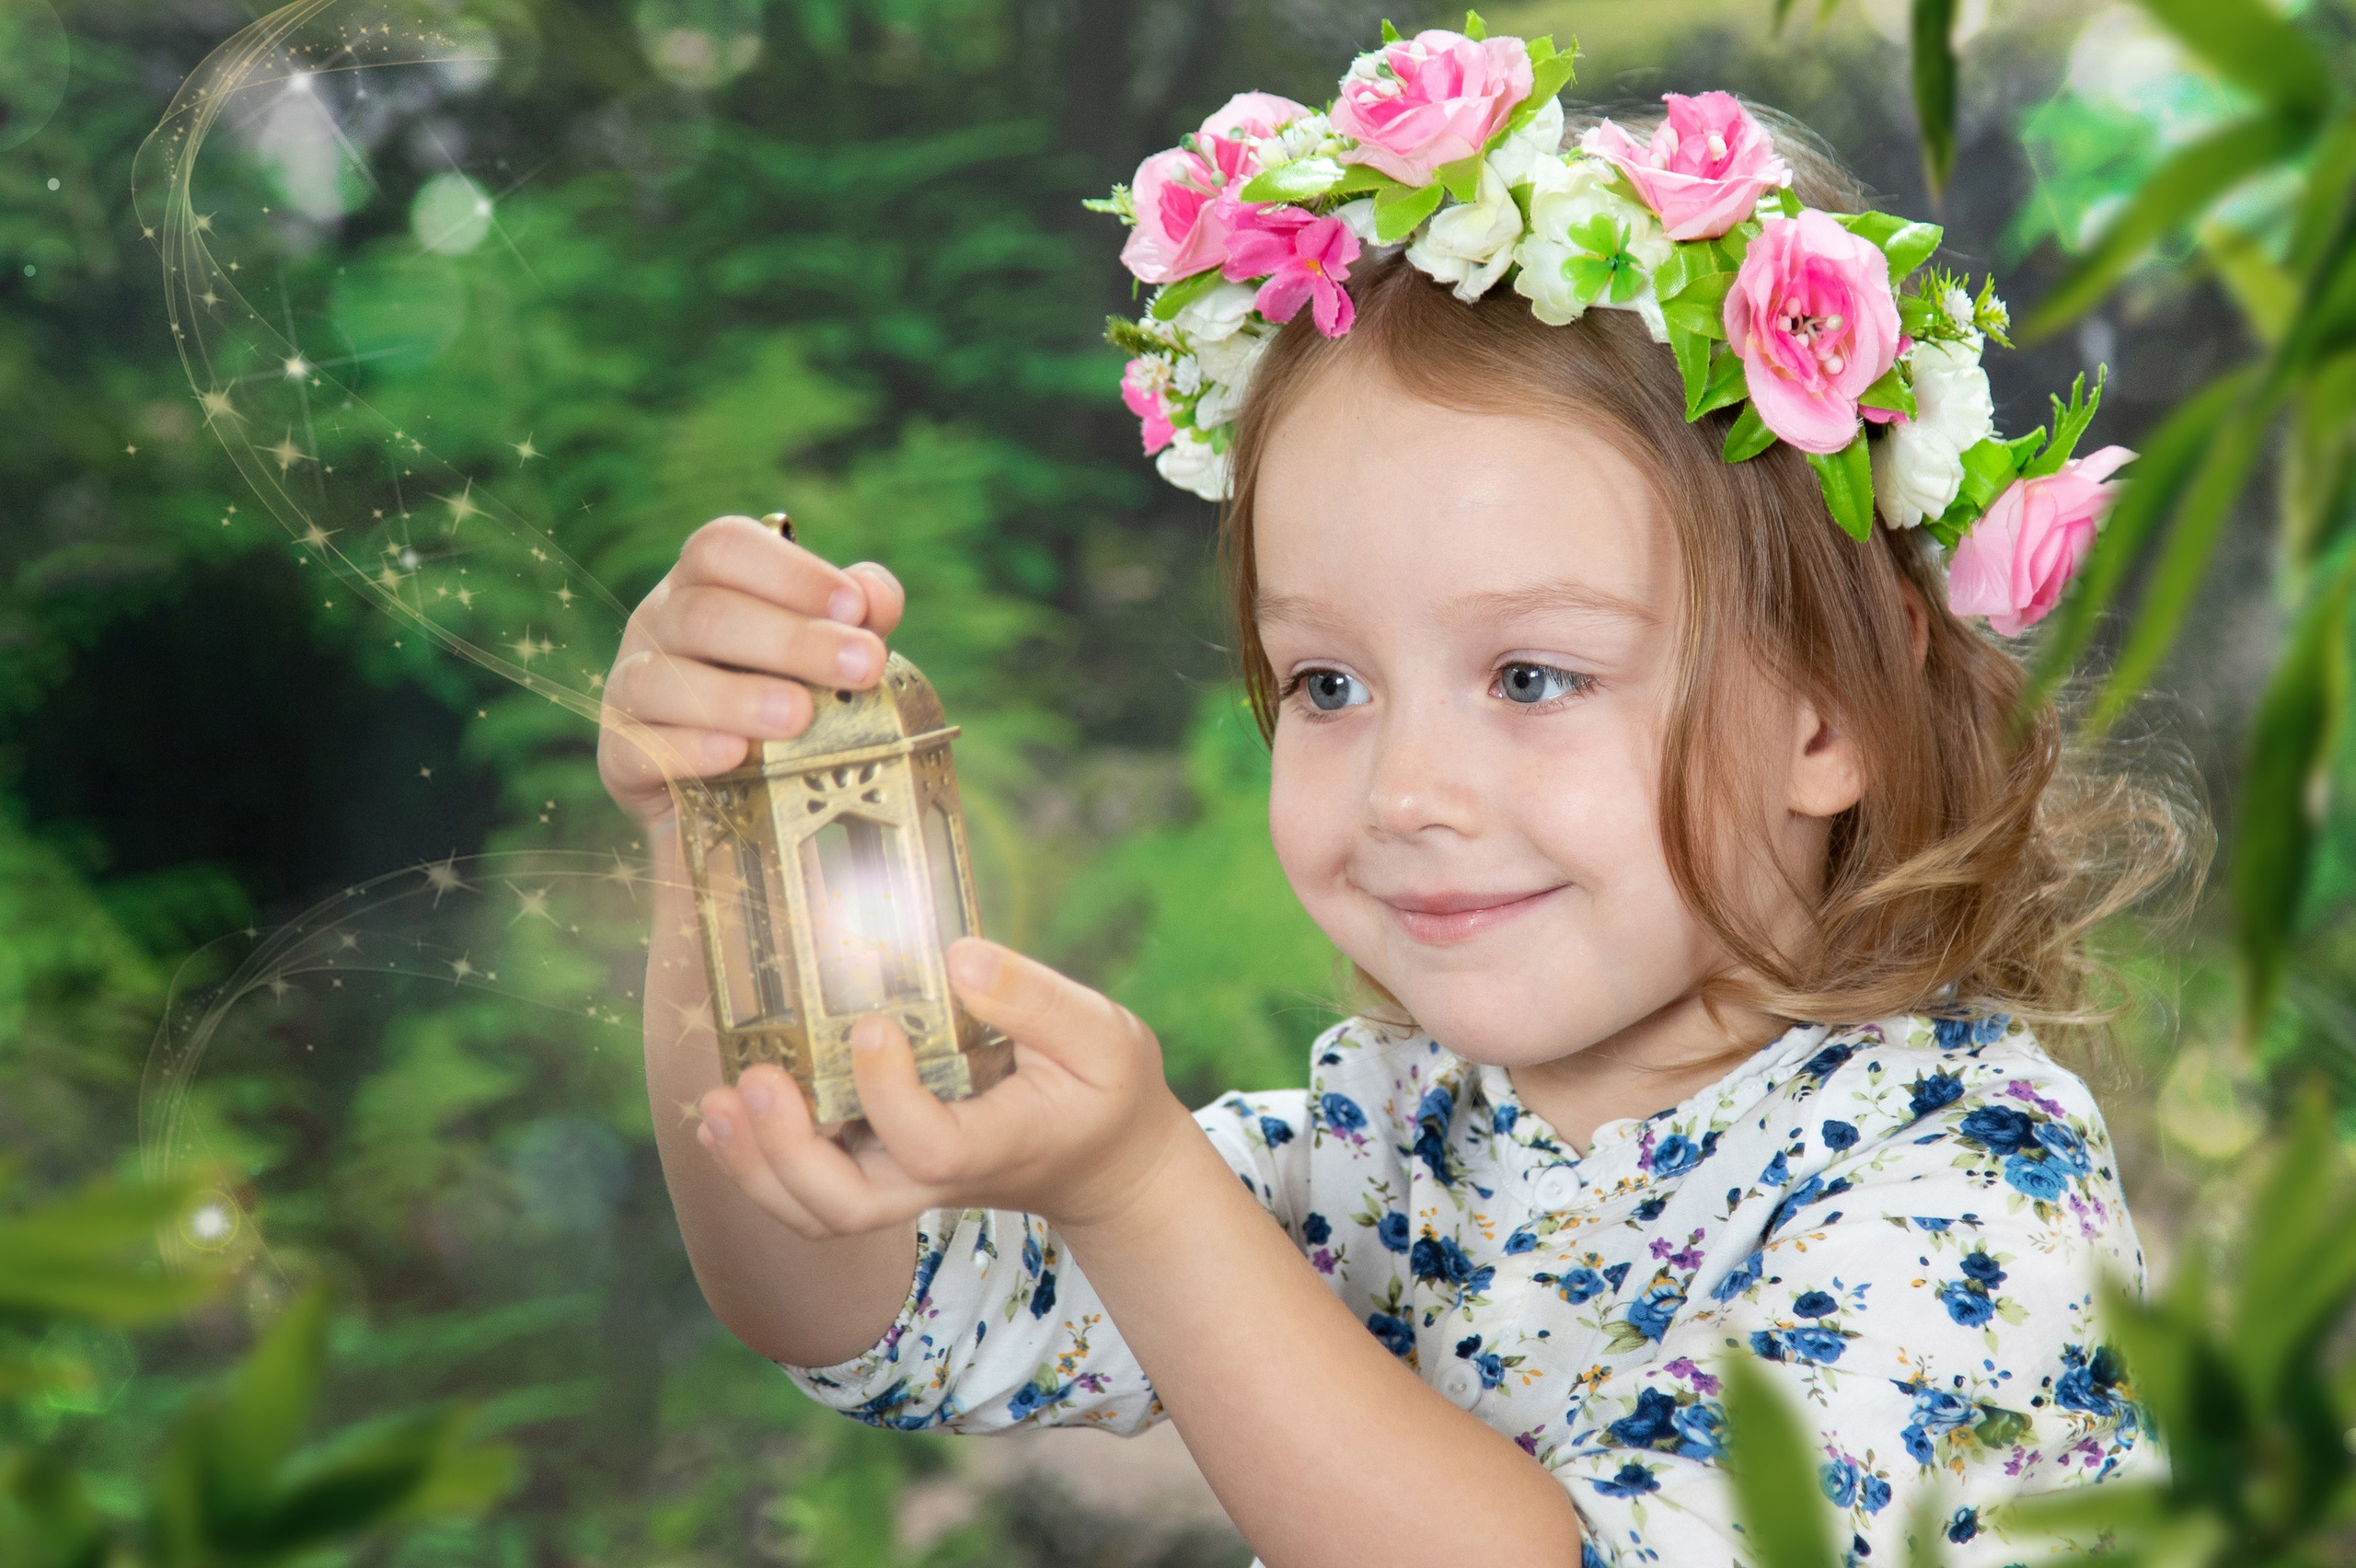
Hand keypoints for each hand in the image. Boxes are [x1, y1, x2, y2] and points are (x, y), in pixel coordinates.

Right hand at [598, 515, 907, 824]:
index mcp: (703, 583)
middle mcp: (658, 624)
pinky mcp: (620, 757)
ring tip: (800, 716)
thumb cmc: (785, 696)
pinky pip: (640, 746)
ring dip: (737, 696)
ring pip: (663, 678)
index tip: (855, 608)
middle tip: (863, 667)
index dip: (790, 572)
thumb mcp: (825, 649)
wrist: (735, 795)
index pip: (724, 547)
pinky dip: (689, 749)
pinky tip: (736, 755)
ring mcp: (630, 688)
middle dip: (792, 639)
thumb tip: (874, 595)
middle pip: (705, 613)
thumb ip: (856, 616)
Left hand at [695, 938, 1194, 1237]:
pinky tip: (721, 1112)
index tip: (870, 1023)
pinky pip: (806, 1191)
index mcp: (998, 1145)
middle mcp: (939, 1179)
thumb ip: (1036, 1000)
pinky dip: (755, 1162)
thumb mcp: (1102, 1036)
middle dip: (788, 1152)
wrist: (1103, 1163)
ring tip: (718, 1100)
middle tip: (754, 1082)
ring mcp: (904, 1183)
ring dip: (756, 1164)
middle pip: (848, 1206)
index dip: (888, 1094)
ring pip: (816, 1212)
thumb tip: (956, 955)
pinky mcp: (882, 1169)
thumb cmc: (1103, 1091)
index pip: (930, 1144)